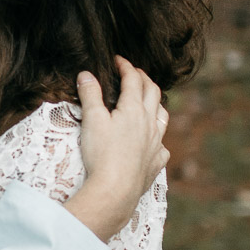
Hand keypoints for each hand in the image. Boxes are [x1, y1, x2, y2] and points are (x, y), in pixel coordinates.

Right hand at [70, 57, 170, 240]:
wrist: (115, 190)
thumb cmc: (102, 154)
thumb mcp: (92, 120)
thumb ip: (90, 94)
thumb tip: (86, 74)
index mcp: (133, 109)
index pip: (133, 80)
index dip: (126, 66)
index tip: (118, 60)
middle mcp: (149, 122)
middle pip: (153, 93)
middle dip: (144, 79)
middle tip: (134, 73)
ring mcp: (156, 143)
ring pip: (163, 116)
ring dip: (156, 104)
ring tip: (149, 101)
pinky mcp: (156, 162)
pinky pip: (162, 145)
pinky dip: (158, 137)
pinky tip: (153, 141)